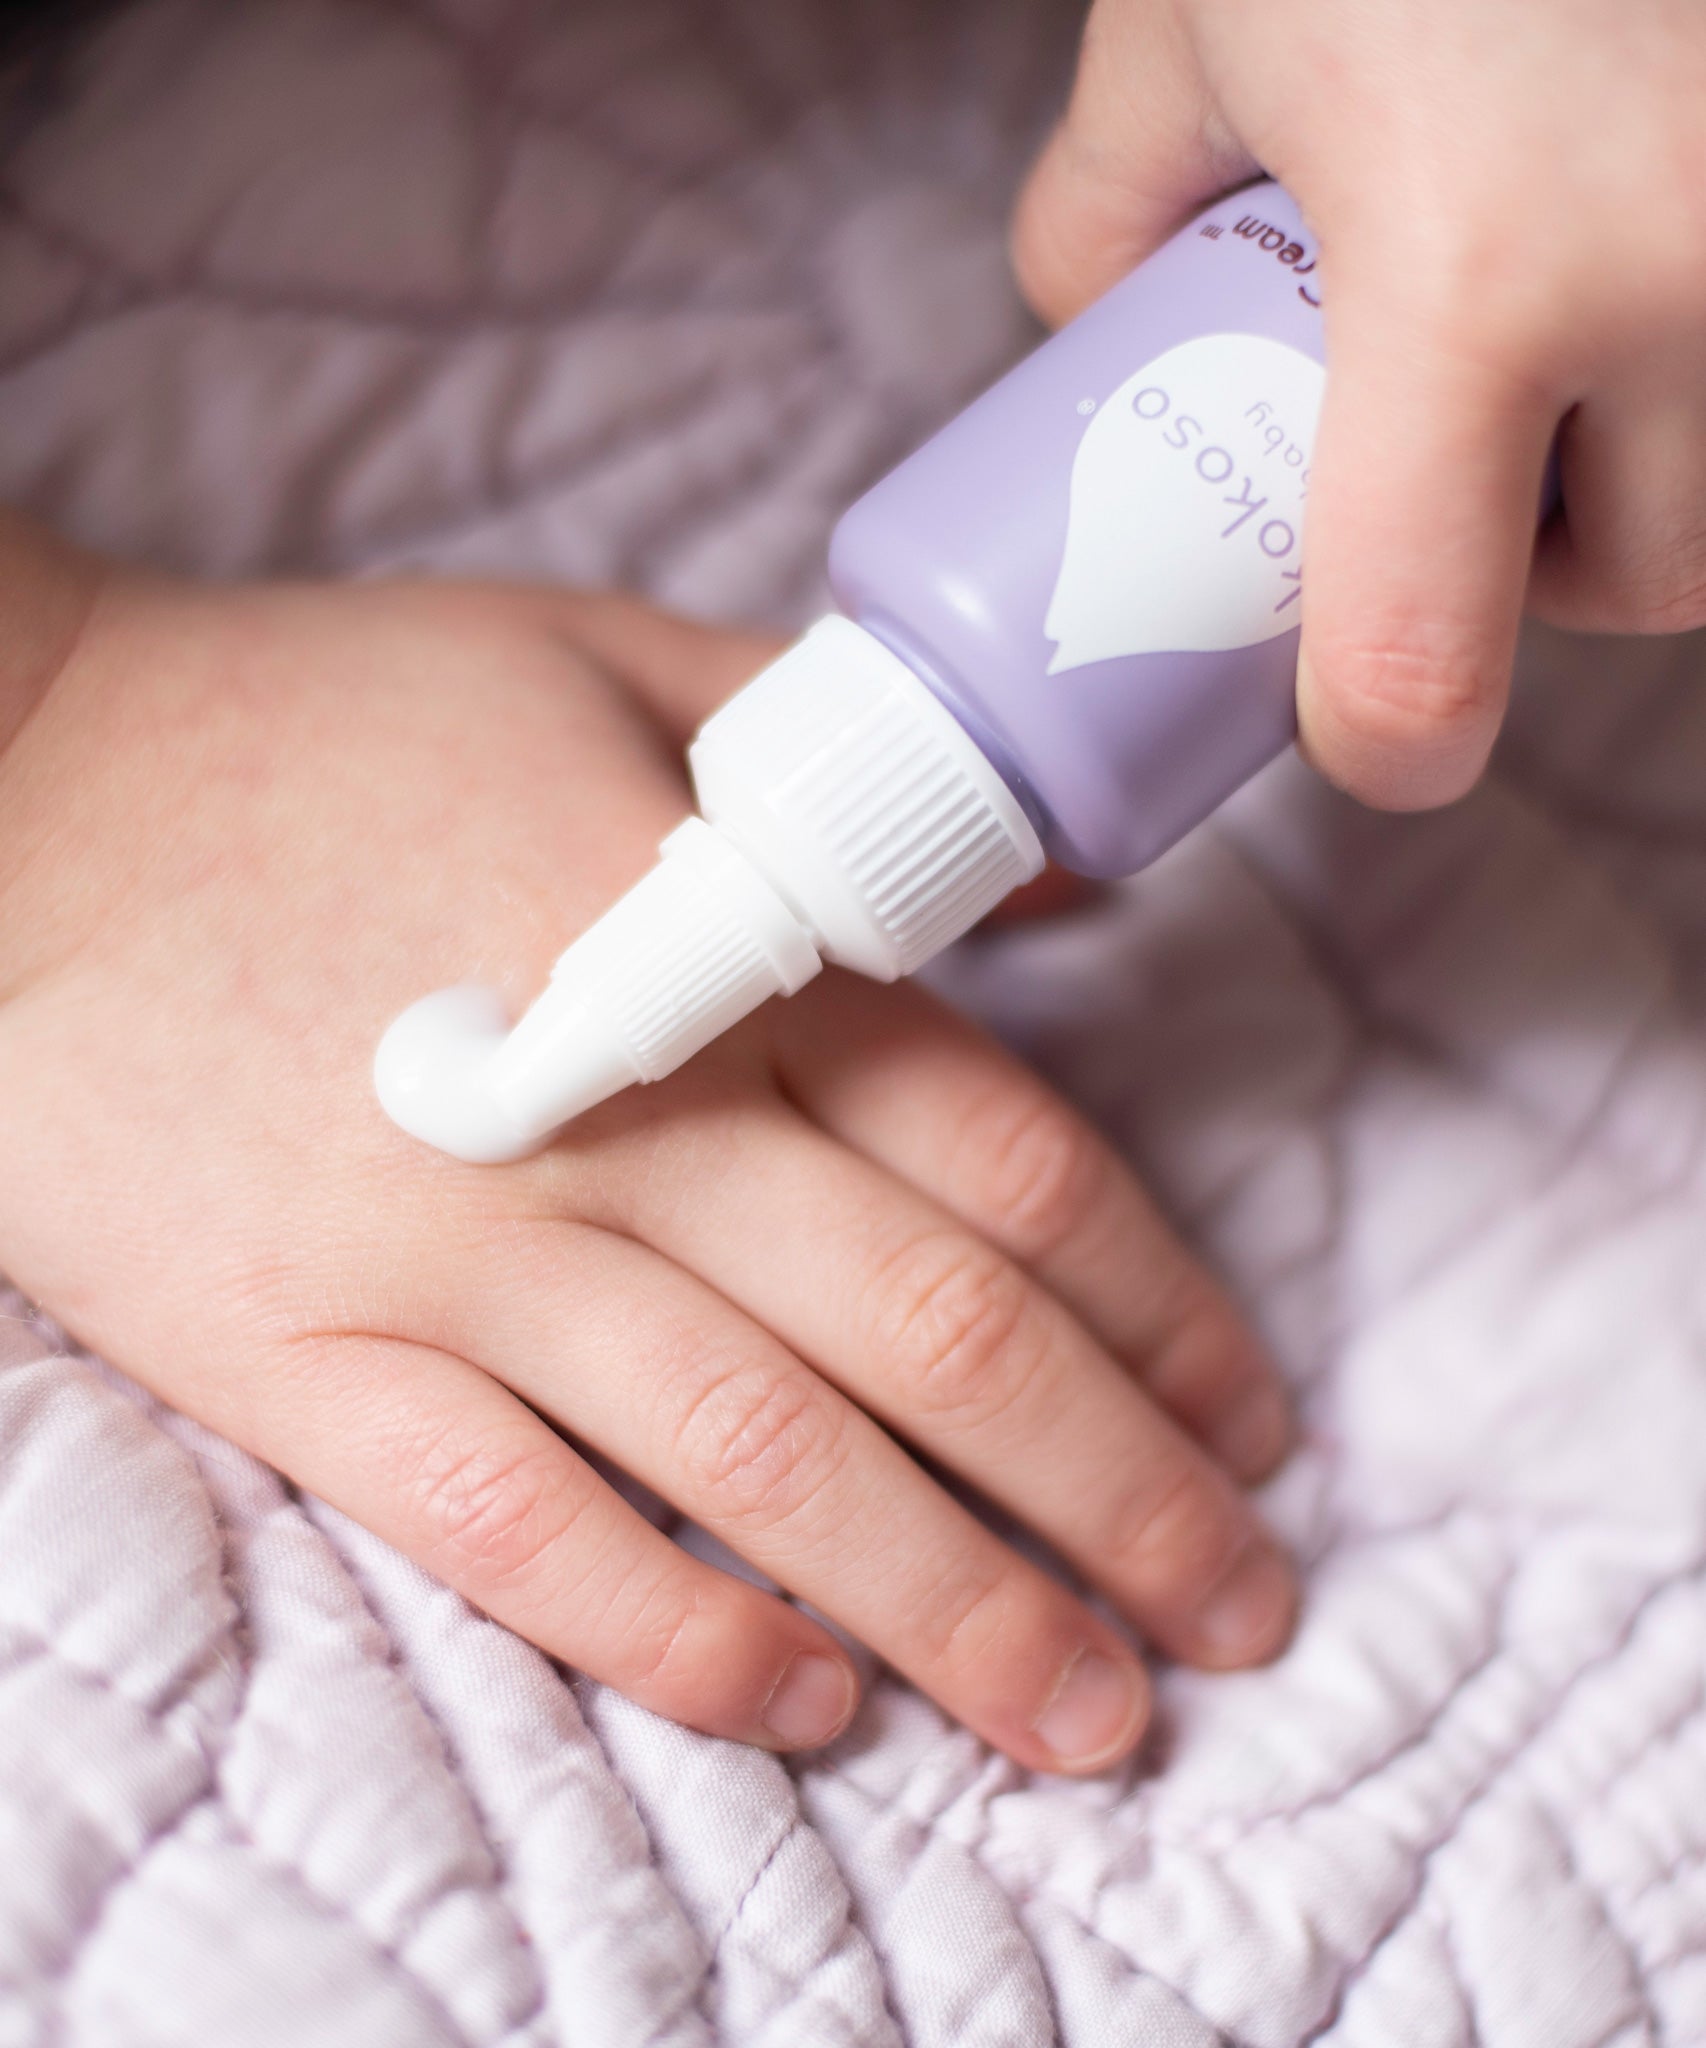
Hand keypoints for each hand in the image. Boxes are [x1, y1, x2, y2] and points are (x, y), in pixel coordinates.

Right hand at [0, 542, 1295, 1771]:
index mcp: (719, 957)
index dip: (1161, 1307)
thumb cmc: (317, 720)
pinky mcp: (303, 1353)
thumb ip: (821, 763)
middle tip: (1238, 1614)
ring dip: (955, 1603)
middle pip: (939, 1336)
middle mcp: (627, 1127)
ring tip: (1085, 1714)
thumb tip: (1049, 891)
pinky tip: (802, 1698)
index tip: (1250, 1418)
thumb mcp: (597, 665)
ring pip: (767, 1460)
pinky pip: (512, 1530)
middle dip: (1117, 1491)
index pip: (1013, 1167)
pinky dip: (668, 1624)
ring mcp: (460, 1254)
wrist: (15, 799)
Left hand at [1012, 0, 1705, 807]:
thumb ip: (1109, 218)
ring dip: (1660, 463)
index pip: (1425, 673)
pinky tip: (1659, 253)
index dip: (1383, 742)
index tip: (1361, 728)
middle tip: (1465, 442)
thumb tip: (1099, 349)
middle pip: (1634, 587)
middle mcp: (1697, 271)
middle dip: (1541, 558)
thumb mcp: (1194, 22)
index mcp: (1478, 272)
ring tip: (1576, 324)